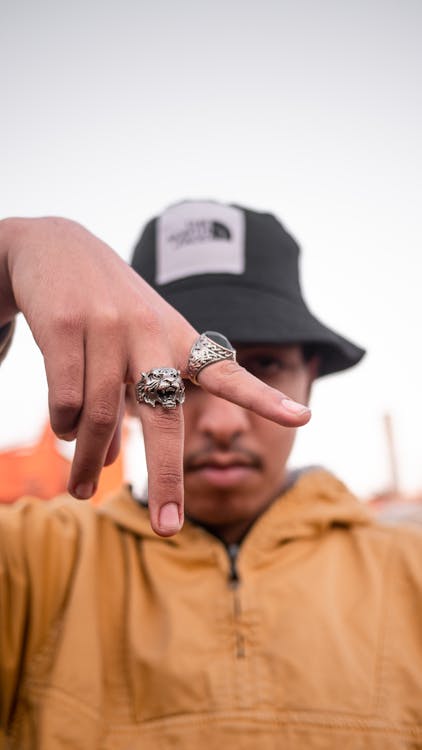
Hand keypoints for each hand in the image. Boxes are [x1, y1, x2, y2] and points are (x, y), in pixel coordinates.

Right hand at [0, 217, 310, 535]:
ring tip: (82, 489)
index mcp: (178, 337)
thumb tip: (113, 462)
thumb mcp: (134, 349)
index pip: (227, 373)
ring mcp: (109, 327)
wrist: (56, 248)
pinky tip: (63, 432)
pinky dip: (63, 427)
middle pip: (166, 417)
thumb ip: (133, 402)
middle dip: (170, 478)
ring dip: (90, 462)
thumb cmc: (107, 307)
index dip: (264, 398)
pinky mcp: (67, 325)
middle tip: (170, 528)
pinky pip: (65, 400)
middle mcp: (151, 332)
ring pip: (100, 417)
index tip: (303, 417)